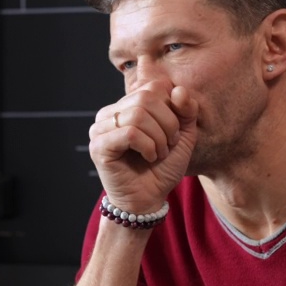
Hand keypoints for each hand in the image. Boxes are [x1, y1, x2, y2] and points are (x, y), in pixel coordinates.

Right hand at [88, 80, 197, 213]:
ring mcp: (101, 128)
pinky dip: (148, 146)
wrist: (149, 200)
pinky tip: (149, 158)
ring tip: (159, 154)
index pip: (154, 86)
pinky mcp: (99, 146)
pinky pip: (130, 133)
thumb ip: (186, 110)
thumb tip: (178, 89)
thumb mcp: (183, 135)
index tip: (175, 132)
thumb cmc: (163, 168)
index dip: (173, 107)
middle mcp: (111, 112)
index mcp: (128, 105)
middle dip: (168, 123)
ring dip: (158, 138)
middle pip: (146, 96)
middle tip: (169, 145)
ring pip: (138, 114)